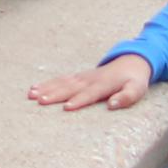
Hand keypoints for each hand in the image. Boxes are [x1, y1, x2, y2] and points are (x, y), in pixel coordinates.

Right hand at [28, 53, 153, 111]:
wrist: (132, 60)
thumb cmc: (135, 80)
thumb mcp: (137, 89)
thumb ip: (126, 97)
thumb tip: (112, 105)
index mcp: (103, 85)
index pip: (89, 94)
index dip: (78, 100)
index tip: (66, 107)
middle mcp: (89, 80)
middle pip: (70, 88)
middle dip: (54, 94)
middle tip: (39, 100)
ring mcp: (82, 77)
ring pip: (62, 83)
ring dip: (46, 88)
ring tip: (31, 94)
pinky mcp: (78, 77)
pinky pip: (60, 80)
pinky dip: (47, 84)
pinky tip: (35, 88)